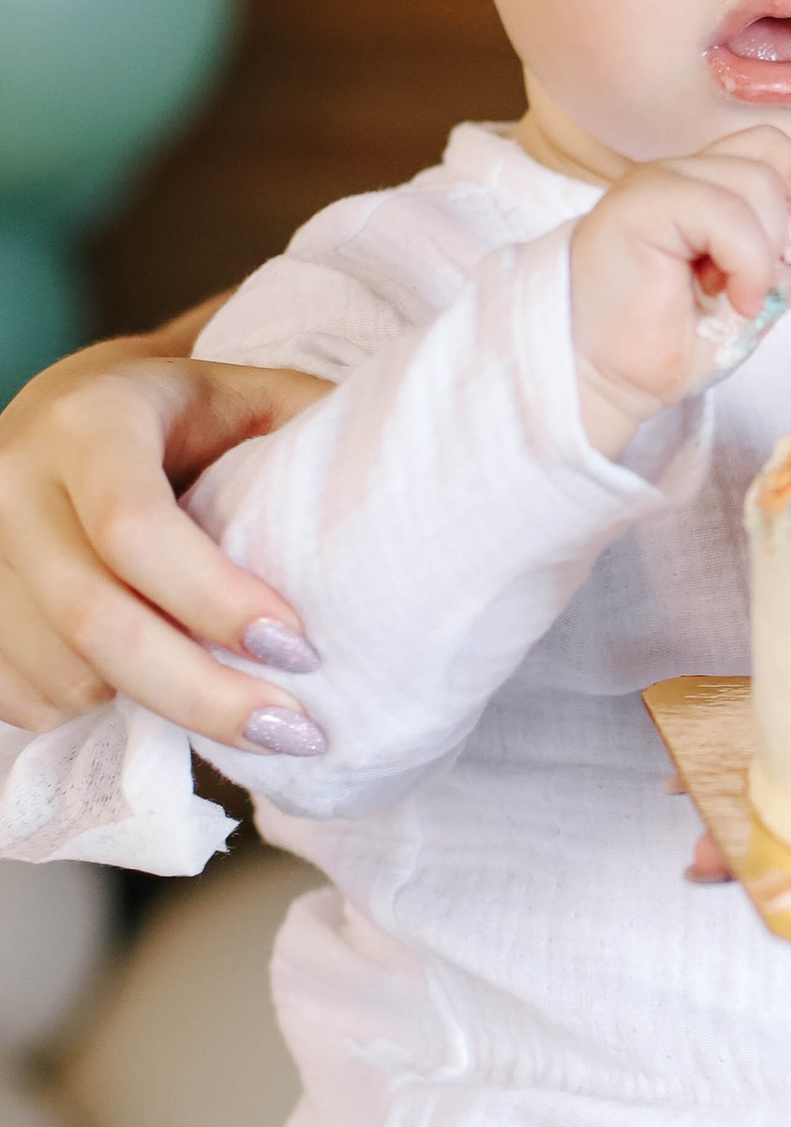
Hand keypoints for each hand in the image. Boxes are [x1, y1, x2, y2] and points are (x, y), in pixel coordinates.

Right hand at [0, 326, 330, 743]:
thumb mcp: (245, 394)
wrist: (64, 417)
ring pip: (61, 674)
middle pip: (95, 622)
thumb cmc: (181, 418)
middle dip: (202, 694)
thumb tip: (413, 481)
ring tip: (232, 709)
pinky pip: (23, 700)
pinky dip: (95, 715)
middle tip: (293, 731)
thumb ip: (308, 425)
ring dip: (151, 709)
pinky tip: (150, 698)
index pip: (136, 527)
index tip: (301, 650)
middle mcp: (7, 482)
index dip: (216, 600)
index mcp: (86, 422)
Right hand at [567, 127, 790, 457]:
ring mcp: (660, 181)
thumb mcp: (752, 294)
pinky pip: (726, 212)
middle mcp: (683, 174)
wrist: (600, 375)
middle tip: (760, 282)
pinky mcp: (641, 201)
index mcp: (706, 188)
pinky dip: (747, 262)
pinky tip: (730, 298)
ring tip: (734, 295)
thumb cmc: (667, 343)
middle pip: (774, 159)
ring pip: (757, 182)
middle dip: (790, 228)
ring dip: (765, 252)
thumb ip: (781, 252)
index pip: (774, 149)